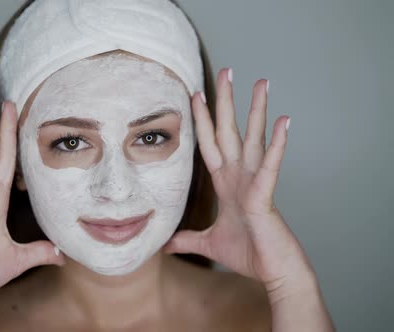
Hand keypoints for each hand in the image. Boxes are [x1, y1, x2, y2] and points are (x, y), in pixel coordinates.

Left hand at [164, 68, 313, 293]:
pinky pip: (271, 166)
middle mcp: (241, 176)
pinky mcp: (265, 195)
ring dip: (257, 111)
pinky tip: (284, 121)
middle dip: (227, 102)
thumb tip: (164, 245)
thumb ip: (187, 239)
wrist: (272, 273)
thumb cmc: (247, 254)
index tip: (195, 95)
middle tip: (227, 71)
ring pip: (254, 139)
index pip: (211, 145)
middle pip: (231, 131)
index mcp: (227, 183)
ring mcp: (254, 182)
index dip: (203, 121)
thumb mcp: (207, 243)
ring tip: (261, 82)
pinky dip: (277, 144)